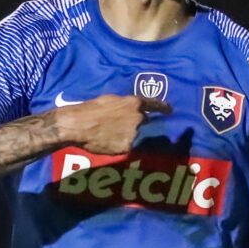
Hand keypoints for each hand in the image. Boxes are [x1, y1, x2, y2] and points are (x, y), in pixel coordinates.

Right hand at [57, 95, 171, 154]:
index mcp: (133, 104)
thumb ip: (124, 104)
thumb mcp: (109, 100)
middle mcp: (138, 118)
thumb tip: (128, 108)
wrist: (79, 125)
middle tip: (120, 125)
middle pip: (143, 122)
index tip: (170, 110)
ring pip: (134, 135)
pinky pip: (126, 146)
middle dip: (135, 124)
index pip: (154, 105)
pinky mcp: (127, 147)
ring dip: (126, 135)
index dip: (163, 107)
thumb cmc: (90, 109)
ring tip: (109, 134)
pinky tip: (107, 142)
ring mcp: (133, 134)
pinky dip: (119, 145)